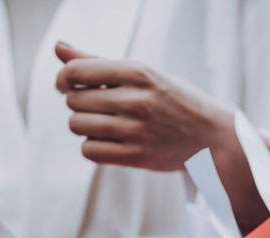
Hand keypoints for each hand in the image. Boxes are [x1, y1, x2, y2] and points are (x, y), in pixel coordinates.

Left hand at [55, 42, 236, 171]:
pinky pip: (89, 151)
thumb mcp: (142, 72)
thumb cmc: (173, 100)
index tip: (66, 84)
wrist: (211, 136)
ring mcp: (137, 130)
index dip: (63, 78)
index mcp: (139, 72)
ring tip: (101, 123)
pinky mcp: (137, 157)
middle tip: (94, 105)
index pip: (77, 72)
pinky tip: (107, 140)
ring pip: (77, 126)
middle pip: (74, 100)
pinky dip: (92, 146)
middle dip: (77, 102)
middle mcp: (137, 100)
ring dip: (82, 125)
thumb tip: (58, 48)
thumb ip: (98, 61)